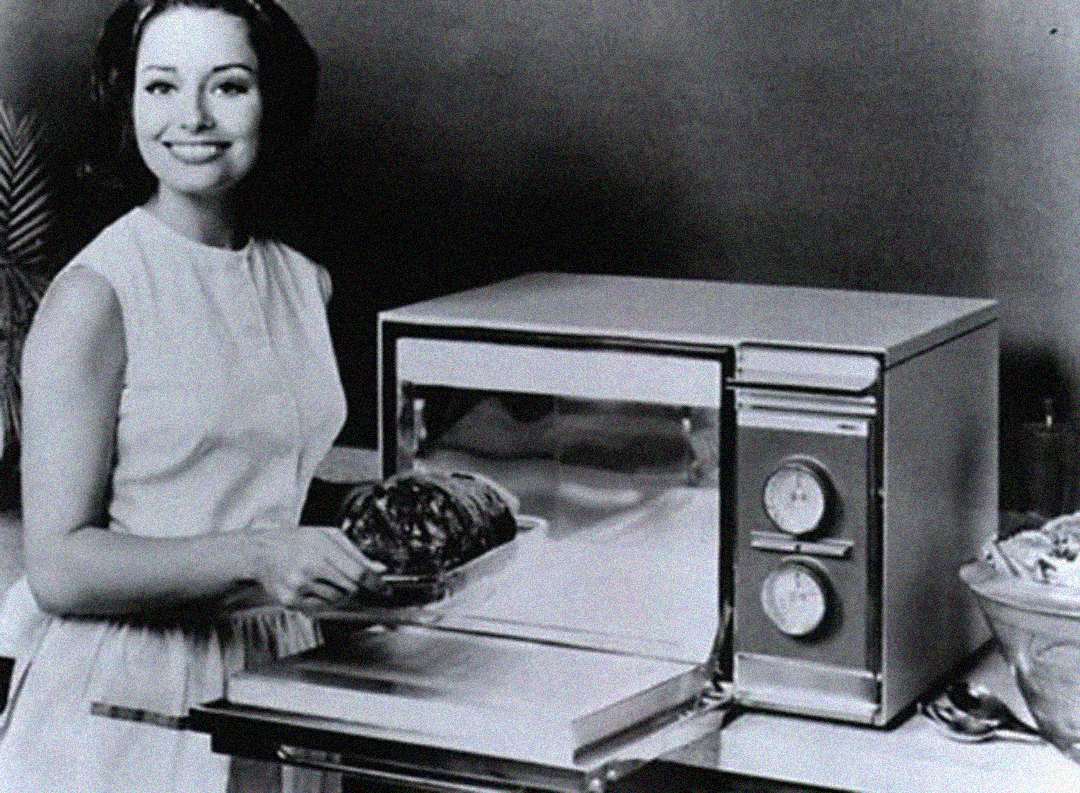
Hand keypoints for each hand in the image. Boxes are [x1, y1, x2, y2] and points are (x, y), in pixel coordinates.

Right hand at [248, 524, 386, 609]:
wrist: (261, 551)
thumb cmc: (296, 540)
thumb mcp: (328, 536)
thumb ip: (355, 553)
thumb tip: (378, 568)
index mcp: (321, 549)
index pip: (358, 573)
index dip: (375, 584)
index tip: (385, 590)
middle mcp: (309, 569)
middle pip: (350, 590)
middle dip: (358, 589)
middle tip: (356, 583)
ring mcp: (298, 587)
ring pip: (336, 600)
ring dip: (340, 594)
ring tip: (326, 578)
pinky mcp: (290, 601)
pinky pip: (320, 607)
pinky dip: (324, 600)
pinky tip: (314, 586)